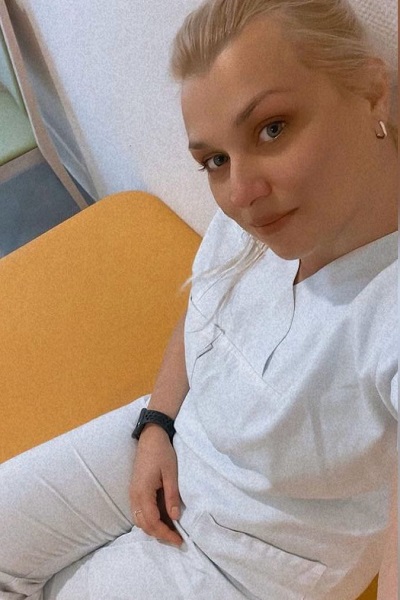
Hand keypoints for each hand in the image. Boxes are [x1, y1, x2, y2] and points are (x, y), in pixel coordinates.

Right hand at [130, 424, 182, 545]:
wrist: (150, 438)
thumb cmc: (162, 453)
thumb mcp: (171, 473)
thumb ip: (172, 496)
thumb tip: (175, 517)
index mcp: (143, 493)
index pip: (152, 522)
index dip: (165, 534)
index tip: (179, 540)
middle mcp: (134, 496)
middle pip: (144, 525)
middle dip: (160, 535)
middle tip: (177, 538)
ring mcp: (133, 494)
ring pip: (140, 521)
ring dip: (154, 528)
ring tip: (172, 530)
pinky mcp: (135, 491)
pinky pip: (140, 512)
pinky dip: (150, 520)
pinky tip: (163, 518)